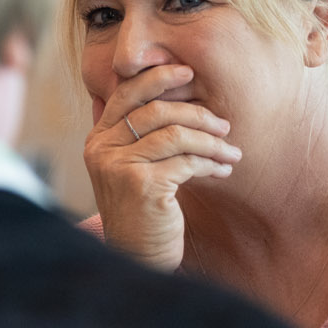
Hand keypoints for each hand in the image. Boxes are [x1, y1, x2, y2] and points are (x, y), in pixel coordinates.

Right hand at [83, 64, 239, 272]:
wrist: (138, 257)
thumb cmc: (141, 211)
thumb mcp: (131, 168)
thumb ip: (138, 136)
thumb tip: (167, 93)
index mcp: (97, 140)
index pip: (126, 94)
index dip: (158, 78)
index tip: (188, 71)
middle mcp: (101, 150)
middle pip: (156, 110)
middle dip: (197, 113)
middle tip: (224, 124)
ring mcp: (118, 167)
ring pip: (175, 134)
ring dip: (212, 142)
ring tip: (230, 152)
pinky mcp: (142, 186)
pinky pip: (187, 162)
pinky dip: (211, 164)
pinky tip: (223, 171)